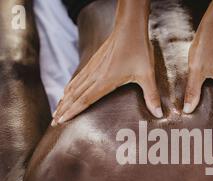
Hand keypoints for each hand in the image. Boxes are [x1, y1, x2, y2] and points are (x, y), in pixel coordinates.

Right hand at [52, 1, 161, 125]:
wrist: (129, 27)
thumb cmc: (138, 50)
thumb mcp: (147, 75)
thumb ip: (151, 96)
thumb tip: (159, 114)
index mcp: (104, 81)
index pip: (84, 100)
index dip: (72, 112)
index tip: (60, 121)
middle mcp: (94, 76)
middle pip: (74, 96)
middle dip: (63, 109)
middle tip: (53, 122)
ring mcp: (92, 68)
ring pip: (74, 87)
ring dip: (64, 100)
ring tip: (56, 110)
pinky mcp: (94, 62)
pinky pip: (78, 78)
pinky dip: (70, 88)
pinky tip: (67, 92)